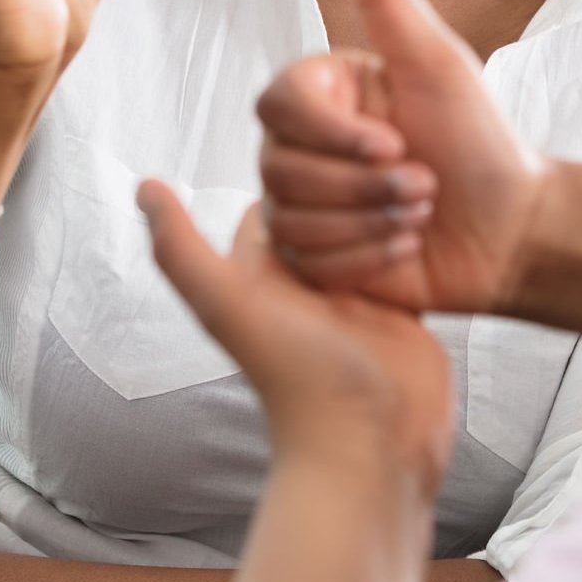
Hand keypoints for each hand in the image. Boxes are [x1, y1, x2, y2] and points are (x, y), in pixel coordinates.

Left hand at [139, 188, 455, 495]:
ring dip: (390, 201)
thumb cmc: (296, 378)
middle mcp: (303, 279)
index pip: (276, 196)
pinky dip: (417, 232)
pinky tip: (436, 210)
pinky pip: (403, 253)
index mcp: (259, 272)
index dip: (300, 164)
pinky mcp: (396, 308)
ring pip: (368, 221)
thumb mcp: (229, 305)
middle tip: (392, 160)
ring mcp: (352, 292)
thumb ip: (181, 251)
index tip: (331, 138)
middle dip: (356, 179)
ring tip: (420, 185)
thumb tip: (145, 185)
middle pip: (327, 203)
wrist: (369, 443)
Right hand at [256, 0, 549, 314]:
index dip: (333, 134)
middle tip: (426, 183)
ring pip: (290, 219)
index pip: (278, 105)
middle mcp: (306, 143)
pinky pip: (305, 263)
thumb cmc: (481, 140)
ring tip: (421, 211)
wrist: (513, 230)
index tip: (395, 142)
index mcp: (324, 92)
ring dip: (369, 222)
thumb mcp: (437, 61)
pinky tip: (405, 244)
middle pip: (278, 168)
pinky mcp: (315, 255)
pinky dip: (364, 259)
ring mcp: (306, 201)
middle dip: (363, 187)